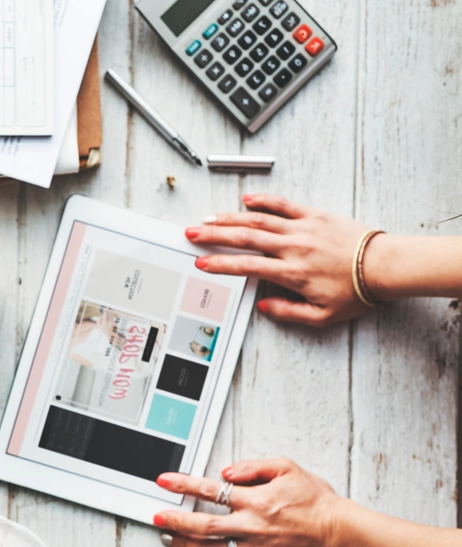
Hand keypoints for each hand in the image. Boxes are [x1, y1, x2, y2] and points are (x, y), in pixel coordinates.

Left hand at [153, 458, 345, 546]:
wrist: (341, 532)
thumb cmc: (316, 500)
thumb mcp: (287, 468)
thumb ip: (253, 467)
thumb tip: (225, 472)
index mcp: (255, 501)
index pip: (209, 491)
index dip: (183, 485)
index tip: (164, 482)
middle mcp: (252, 526)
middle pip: (203, 526)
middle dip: (175, 522)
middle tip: (156, 518)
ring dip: (186, 546)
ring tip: (168, 539)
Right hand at [184, 194, 375, 326]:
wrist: (385, 265)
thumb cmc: (357, 290)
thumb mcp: (321, 316)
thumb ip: (288, 312)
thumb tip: (264, 306)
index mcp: (291, 272)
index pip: (247, 266)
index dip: (221, 264)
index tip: (203, 263)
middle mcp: (293, 247)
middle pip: (245, 237)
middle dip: (214, 235)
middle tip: (192, 233)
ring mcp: (303, 228)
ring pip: (259, 219)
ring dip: (230, 218)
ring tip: (209, 218)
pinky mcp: (315, 216)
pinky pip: (284, 205)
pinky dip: (264, 200)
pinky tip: (247, 198)